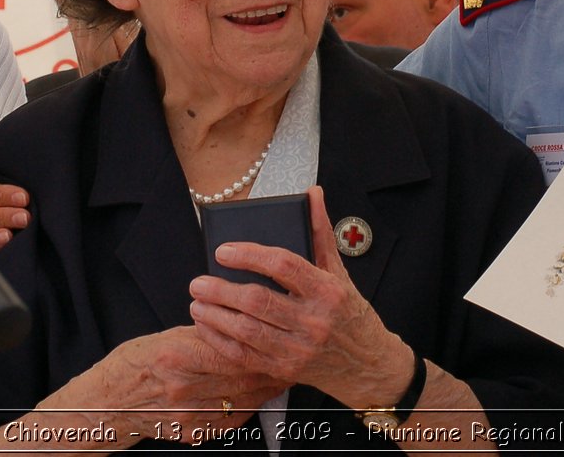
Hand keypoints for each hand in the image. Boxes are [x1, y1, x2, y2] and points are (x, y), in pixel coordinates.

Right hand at [54, 327, 286, 441]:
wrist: (108, 404)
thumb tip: (236, 326)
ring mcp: (189, 415)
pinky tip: (258, 395)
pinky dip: (249, 406)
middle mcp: (184, 388)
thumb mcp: (165, 338)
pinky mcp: (193, 432)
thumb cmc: (133, 366)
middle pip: (242, 377)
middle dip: (270, 366)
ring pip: (243, 400)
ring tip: (281, 373)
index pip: (232, 349)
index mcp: (177, 356)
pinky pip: (232, 420)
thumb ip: (202, 335)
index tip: (278, 337)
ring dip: (266, 388)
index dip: (260, 344)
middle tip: (289, 355)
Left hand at [187, 186, 413, 410]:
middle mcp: (314, 320)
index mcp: (326, 290)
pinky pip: (245, 356)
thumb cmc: (348, 311)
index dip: (249, 255)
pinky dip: (220, 341)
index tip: (223, 251)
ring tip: (197, 302)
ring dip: (215, 315)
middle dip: (221, 290)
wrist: (366, 363)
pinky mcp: (286, 369)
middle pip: (258, 301)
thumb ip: (320, 232)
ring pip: (247, 330)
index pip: (283, 265)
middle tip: (197, 281)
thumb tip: (312, 193)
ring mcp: (299, 349)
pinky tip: (206, 327)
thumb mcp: (338, 271)